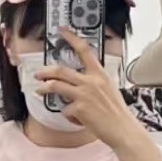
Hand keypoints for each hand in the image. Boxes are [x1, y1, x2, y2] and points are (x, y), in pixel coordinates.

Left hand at [35, 28, 144, 151]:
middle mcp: (91, 81)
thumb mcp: (109, 89)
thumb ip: (94, 83)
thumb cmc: (117, 113)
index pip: (84, 50)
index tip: (62, 31)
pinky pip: (65, 110)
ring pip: (56, 86)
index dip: (71, 38)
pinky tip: (78, 120)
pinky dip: (69, 116)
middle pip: (61, 70)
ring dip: (44, 88)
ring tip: (39, 91)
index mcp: (100, 74)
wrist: (122, 129)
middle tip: (38, 74)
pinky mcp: (79, 108)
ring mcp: (84, 94)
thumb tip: (78, 84)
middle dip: (46, 71)